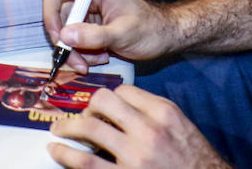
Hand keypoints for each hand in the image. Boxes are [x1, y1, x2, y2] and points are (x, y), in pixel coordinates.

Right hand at [42, 0, 174, 70]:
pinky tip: (102, 57)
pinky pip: (76, 43)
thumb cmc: (151, 29)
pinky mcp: (90, 28)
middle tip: (79, 62)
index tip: (58, 37)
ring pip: (66, 34)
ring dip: (77, 52)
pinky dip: (84, 54)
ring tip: (99, 59)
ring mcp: (88, 14)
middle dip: (66, 42)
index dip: (49, 12)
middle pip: (58, 17)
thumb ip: (94, 35)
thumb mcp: (123, 33)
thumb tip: (64, 36)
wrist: (165, 37)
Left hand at [48, 86, 228, 168]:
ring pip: (89, 128)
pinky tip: (57, 151)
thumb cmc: (194, 159)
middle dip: (87, 107)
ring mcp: (135, 156)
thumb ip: (152, 112)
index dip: (109, 96)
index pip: (124, 90)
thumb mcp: (180, 126)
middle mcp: (148, 130)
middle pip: (103, 101)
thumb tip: (121, 105)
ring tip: (58, 129)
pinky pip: (86, 163)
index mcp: (163, 112)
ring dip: (67, 126)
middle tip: (81, 116)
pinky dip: (66, 155)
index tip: (102, 106)